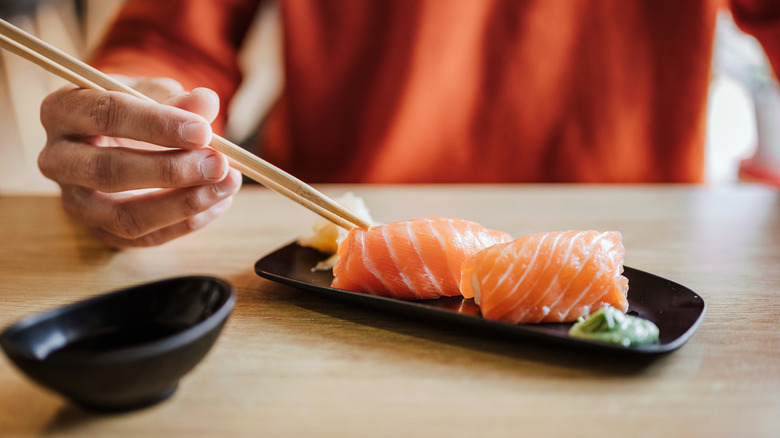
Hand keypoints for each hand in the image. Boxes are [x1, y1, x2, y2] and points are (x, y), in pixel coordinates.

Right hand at [38, 77, 241, 247]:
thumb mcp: (153, 93)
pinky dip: (186, 223)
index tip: (203, 130)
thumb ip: (177, 98)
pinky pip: (144, 237)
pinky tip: (218, 203)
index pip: (104, 114)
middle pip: (109, 171)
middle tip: (218, 164)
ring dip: (184, 204)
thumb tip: (207, 102)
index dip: (157, 124)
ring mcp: (74, 201)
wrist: (118, 138)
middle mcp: (57, 158)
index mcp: (62, 110)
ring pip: (125, 215)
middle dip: (171, 171)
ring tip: (227, 185)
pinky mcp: (98, 230)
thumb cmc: (135, 109)